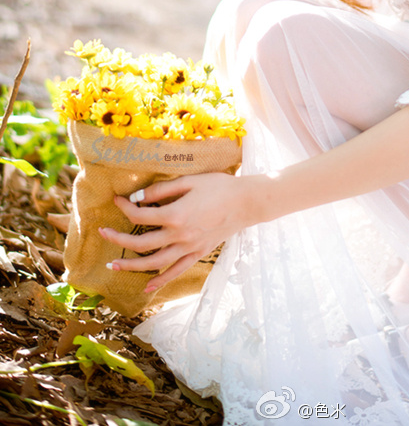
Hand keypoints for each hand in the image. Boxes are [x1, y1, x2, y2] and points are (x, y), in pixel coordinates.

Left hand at [99, 172, 252, 292]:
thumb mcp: (190, 181)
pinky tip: (147, 286)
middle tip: (101, 233)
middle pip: (141, 243)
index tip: (117, 200)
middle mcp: (179, 236)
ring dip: (132, 266)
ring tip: (113, 266)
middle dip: (118, 240)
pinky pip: (176, 271)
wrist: (247, 202)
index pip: (141, 215)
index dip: (125, 207)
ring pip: (154, 263)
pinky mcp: (198, 253)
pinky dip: (161, 280)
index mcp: (175, 215)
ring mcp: (189, 248)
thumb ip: (162, 190)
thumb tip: (138, 198)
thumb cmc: (219, 186)